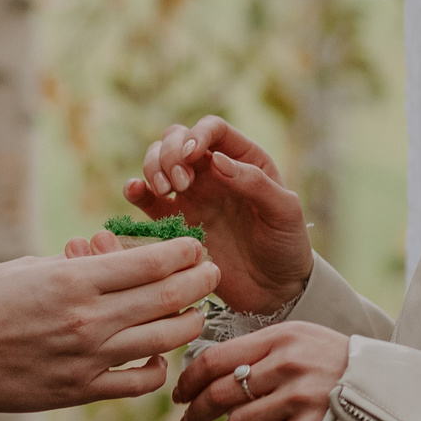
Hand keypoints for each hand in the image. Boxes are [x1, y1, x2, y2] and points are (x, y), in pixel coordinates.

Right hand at [0, 241, 217, 411]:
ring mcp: (88, 359)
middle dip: (200, 281)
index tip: (194, 246)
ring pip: (166, 339)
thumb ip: (78, 267)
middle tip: (210, 273)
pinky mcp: (80, 392)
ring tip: (195, 311)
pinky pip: (140, 381)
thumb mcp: (29, 267)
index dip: (183, 252)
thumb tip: (115, 258)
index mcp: (74, 280)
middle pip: (170, 297)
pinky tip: (158, 354)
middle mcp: (89, 319)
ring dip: (190, 322)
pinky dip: (159, 366)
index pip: (152, 261)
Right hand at [125, 117, 313, 313]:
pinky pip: (147, 199)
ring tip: (166, 191)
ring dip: (153, 167)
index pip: (213, 129)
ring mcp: (190, 195)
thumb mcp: (284, 212)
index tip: (193, 155)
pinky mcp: (174, 222)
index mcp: (242, 159)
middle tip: (181, 183)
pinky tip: (134, 190)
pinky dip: (135, 189)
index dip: (198, 134)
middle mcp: (212, 172)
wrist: (273, 291)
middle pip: (177, 138)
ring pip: (157, 161)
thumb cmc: (286, 246)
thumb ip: (256, 183)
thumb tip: (216, 159)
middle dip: (171, 152)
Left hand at [172, 322, 350, 420]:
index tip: (180, 394)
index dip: (188, 380)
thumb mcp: (302, 340)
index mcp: (280, 338)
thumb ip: (261, 350)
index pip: (215, 358)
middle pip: (219, 392)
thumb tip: (210, 371)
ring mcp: (299, 399)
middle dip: (196, 412)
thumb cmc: (336, 364)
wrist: (388, 390)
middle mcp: (287, 365)